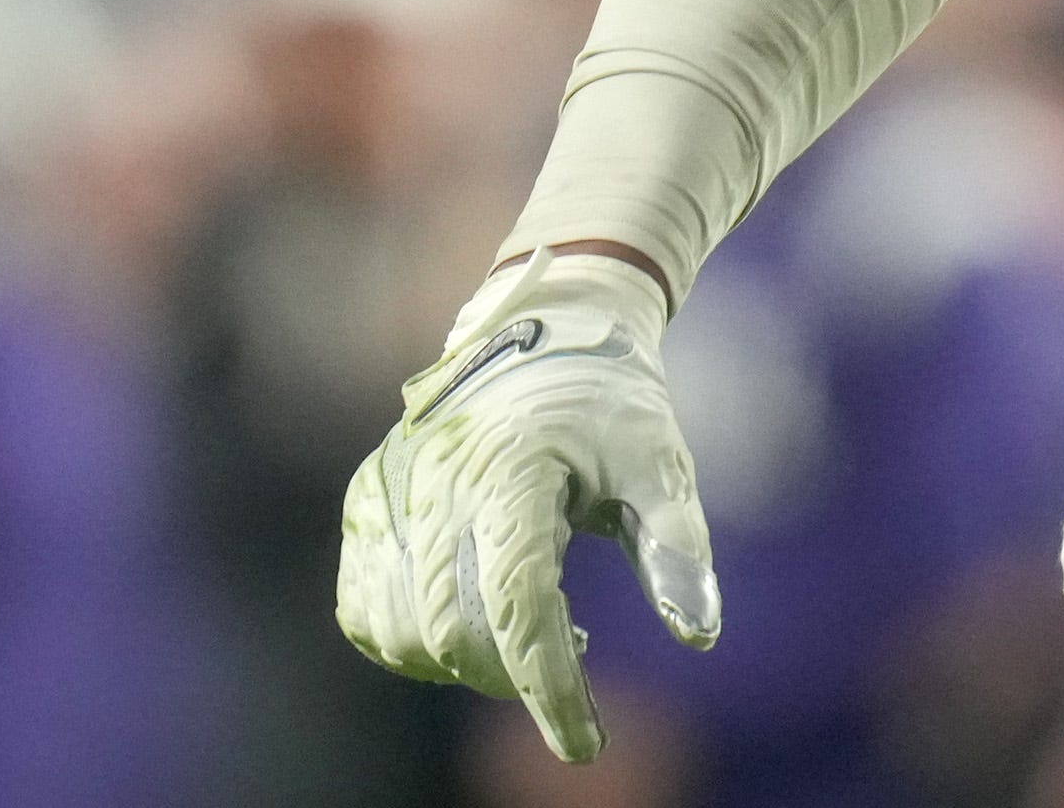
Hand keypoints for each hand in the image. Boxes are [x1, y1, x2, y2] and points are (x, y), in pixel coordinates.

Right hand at [336, 245, 720, 763]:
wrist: (548, 321)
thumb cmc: (614, 400)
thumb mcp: (660, 459)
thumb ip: (677, 544)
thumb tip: (698, 636)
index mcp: (512, 470)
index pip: (519, 606)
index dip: (550, 684)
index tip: (585, 743)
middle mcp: (434, 483)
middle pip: (454, 629)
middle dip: (512, 675)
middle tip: (571, 665)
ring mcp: (389, 493)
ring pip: (398, 630)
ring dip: (459, 662)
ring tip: (530, 632)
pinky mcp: (366, 503)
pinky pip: (365, 608)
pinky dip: (409, 640)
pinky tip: (470, 624)